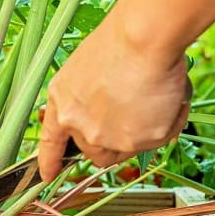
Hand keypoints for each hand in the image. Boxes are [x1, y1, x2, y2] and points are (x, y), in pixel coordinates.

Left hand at [38, 14, 191, 181]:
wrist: (141, 39)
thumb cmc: (118, 44)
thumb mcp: (85, 72)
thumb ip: (88, 99)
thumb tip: (108, 118)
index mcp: (61, 103)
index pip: (50, 142)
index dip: (49, 162)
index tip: (47, 176)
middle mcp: (78, 126)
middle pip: (94, 153)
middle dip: (112, 143)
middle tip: (132, 118)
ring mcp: (106, 138)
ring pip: (125, 151)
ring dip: (139, 135)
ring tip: (152, 100)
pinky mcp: (136, 142)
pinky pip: (156, 140)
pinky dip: (166, 123)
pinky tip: (167, 98)